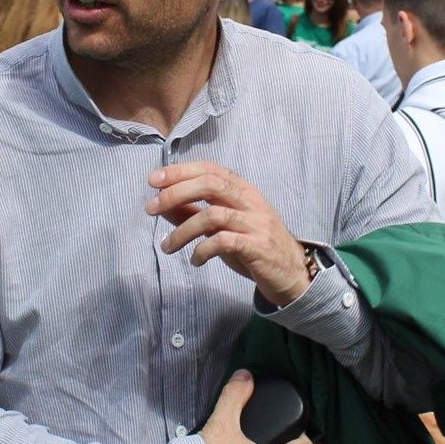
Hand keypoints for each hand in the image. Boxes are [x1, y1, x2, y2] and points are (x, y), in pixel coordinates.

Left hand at [146, 162, 310, 306]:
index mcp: (242, 190)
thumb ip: (194, 213)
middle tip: (151, 208)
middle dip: (176, 192)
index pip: (210, 170)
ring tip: (167, 247)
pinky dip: (202, 250)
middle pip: (211, 184)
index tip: (153, 180)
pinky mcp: (258, 247)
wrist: (292, 274)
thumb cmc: (253, 246)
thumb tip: (162, 204)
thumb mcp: (222, 226)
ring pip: (213, 215)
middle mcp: (250, 202)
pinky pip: (224, 242)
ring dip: (182, 231)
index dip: (180, 171)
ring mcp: (256, 223)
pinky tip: (195, 260)